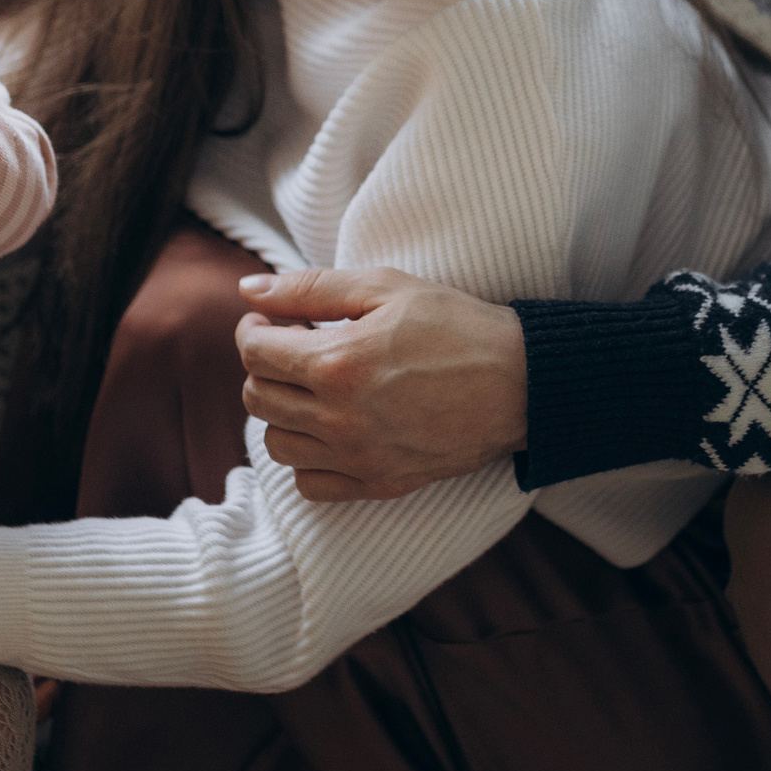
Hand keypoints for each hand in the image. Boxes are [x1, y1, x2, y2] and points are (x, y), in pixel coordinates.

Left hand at [234, 268, 528, 501]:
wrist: (520, 383)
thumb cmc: (457, 326)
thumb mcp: (386, 287)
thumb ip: (310, 288)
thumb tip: (250, 291)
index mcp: (336, 363)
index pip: (254, 352)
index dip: (254, 330)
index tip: (270, 322)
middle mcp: (339, 417)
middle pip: (258, 398)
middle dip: (264, 367)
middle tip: (293, 348)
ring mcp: (357, 456)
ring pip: (277, 444)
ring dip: (282, 412)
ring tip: (311, 389)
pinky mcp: (378, 483)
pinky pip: (310, 484)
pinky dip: (307, 459)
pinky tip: (329, 430)